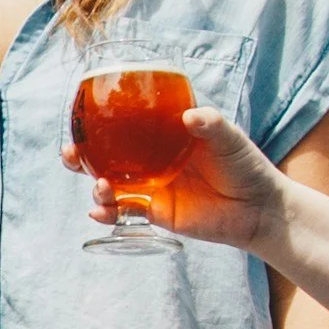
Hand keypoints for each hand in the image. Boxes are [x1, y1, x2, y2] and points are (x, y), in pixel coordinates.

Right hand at [61, 104, 285, 251]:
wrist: (259, 209)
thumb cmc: (246, 166)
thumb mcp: (229, 138)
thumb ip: (211, 124)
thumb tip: (190, 115)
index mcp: (162, 134)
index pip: (123, 124)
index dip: (96, 121)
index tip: (79, 117)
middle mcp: (150, 159)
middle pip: (104, 154)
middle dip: (79, 155)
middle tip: (69, 153)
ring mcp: (150, 186)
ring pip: (109, 184)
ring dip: (94, 184)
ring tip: (100, 186)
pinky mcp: (155, 212)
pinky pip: (123, 212)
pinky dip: (107, 213)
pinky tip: (99, 212)